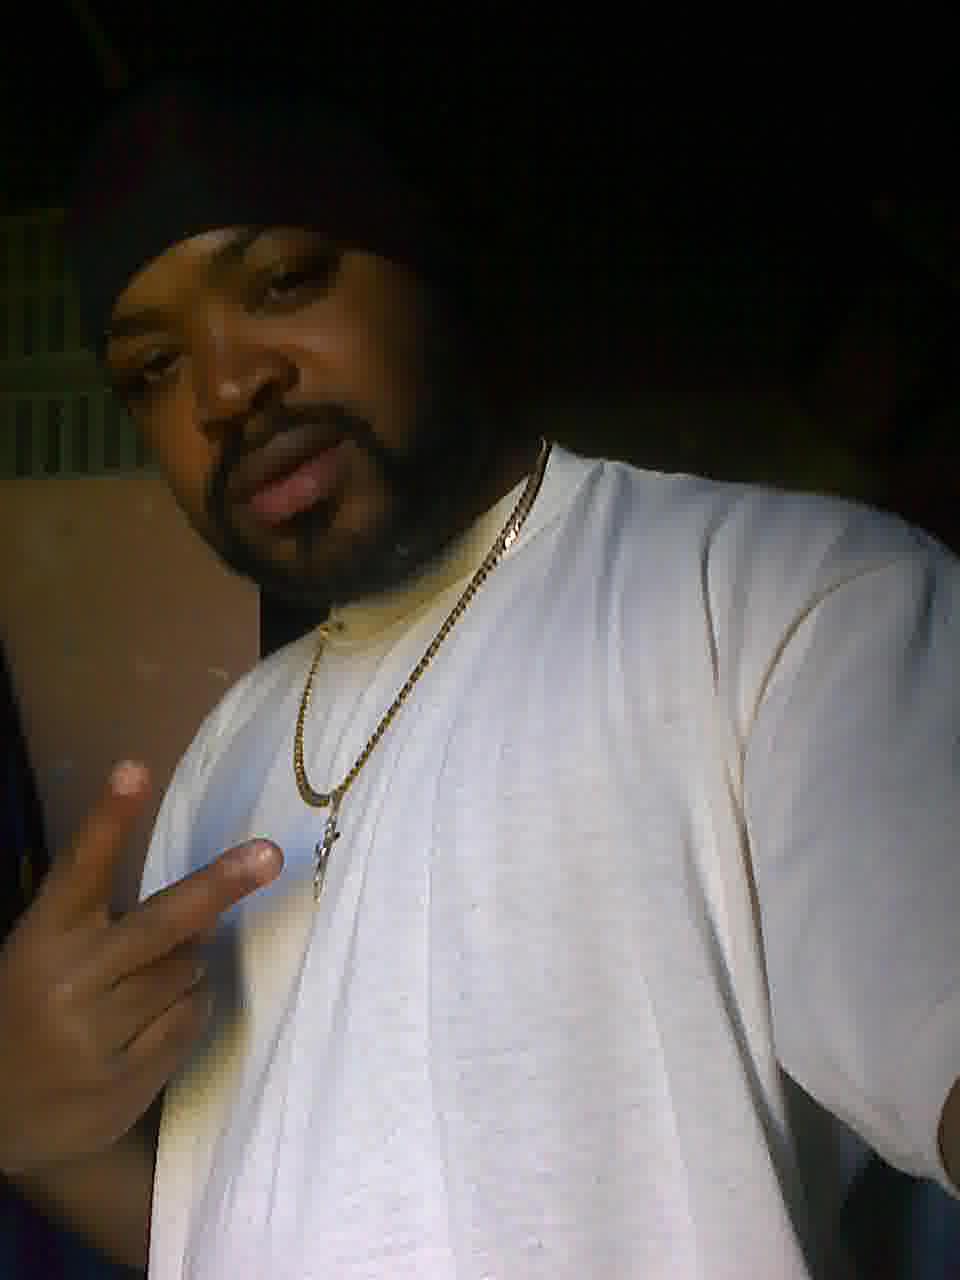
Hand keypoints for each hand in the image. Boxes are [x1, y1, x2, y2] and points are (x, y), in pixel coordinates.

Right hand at [0, 761, 281, 1175]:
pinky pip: (190, 1022)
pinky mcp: (123, 1083)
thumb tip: (208, 911)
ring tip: (145, 985)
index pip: (81, 867)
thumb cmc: (31, 1010)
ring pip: (188, 973)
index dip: (110, 817)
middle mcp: (69, 981)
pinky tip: (152, 1023)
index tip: (135, 768)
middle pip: (162, 922)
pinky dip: (187, 1011)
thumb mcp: (49, 953)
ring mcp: (95, 1037)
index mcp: (44, 938)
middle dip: (218, 886)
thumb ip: (113, 923)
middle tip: (270, 855)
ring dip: (188, 968)